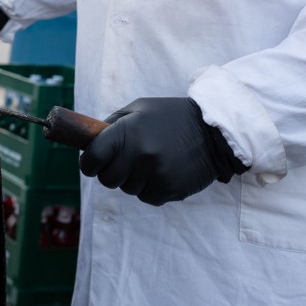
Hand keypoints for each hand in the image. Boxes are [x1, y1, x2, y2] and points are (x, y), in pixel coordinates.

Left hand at [79, 98, 246, 205]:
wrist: (216, 131)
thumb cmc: (172, 117)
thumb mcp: (139, 109)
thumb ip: (112, 124)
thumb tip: (89, 142)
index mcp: (127, 132)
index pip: (91, 159)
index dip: (89, 163)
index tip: (93, 162)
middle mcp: (139, 155)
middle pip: (107, 179)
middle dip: (111, 172)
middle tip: (125, 161)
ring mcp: (155, 174)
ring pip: (127, 189)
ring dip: (133, 179)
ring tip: (151, 162)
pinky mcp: (170, 189)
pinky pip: (147, 197)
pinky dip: (151, 188)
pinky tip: (163, 172)